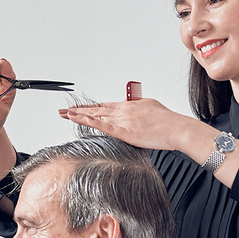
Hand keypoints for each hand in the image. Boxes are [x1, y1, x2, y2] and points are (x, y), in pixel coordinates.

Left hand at [57, 95, 198, 152]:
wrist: (176, 128)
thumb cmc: (166, 121)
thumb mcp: (150, 108)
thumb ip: (137, 109)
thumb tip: (132, 110)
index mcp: (128, 106)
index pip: (103, 106)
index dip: (88, 107)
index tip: (77, 108)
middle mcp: (122, 111)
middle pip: (95, 110)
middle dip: (77, 111)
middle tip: (62, 111)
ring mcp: (122, 120)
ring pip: (96, 116)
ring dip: (79, 116)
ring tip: (65, 115)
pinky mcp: (124, 131)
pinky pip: (103, 126)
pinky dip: (90, 122)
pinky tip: (80, 120)